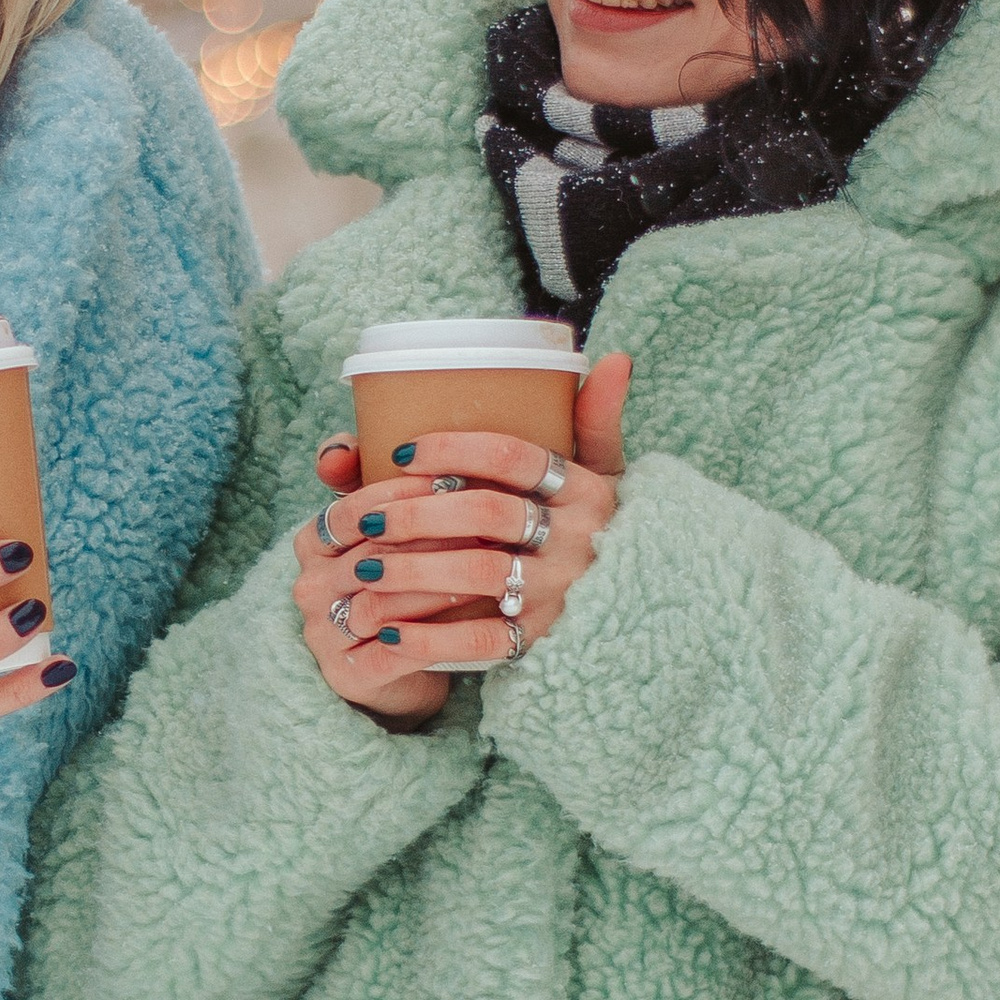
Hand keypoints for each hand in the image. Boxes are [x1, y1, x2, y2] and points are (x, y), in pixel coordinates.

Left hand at [292, 355, 628, 722]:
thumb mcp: (602, 472)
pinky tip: (388, 635)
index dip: (451, 450)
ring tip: (363, 569)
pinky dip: (429, 641)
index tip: (398, 454)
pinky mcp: (542, 639)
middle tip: (367, 516)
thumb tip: (615, 356)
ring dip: (412, 570)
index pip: (512, 456)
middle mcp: (578, 538)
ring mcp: (561, 592)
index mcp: (585, 488)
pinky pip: (480, 642)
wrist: (636, 606)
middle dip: (416, 512)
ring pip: (477, 573)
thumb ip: (593, 418)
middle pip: (486, 512)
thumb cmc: (592, 524)